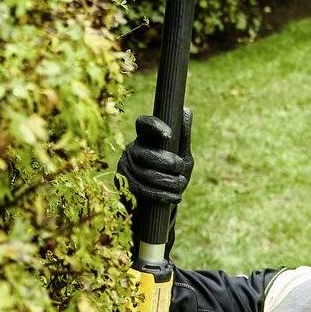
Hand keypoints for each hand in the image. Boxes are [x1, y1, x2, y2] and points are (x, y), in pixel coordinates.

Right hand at [114, 110, 192, 227]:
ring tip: (181, 185)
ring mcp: (125, 166)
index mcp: (145, 137)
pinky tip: (175, 196)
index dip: (154, 127)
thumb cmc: (172, 171)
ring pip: (147, 174)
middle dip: (169, 164)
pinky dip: (162, 195)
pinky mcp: (124, 185)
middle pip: (149, 154)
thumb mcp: (181, 154)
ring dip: (169, 182)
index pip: (144, 124)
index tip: (169, 135)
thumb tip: (186, 110)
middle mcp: (132, 149)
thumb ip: (183, 135)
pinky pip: (143, 190)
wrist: (159, 200)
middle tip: (182, 171)